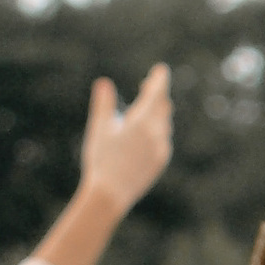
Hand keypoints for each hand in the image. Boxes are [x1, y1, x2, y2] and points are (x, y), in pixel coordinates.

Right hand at [79, 64, 172, 212]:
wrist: (111, 194)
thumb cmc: (101, 159)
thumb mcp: (99, 129)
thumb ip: (104, 105)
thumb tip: (104, 82)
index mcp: (141, 122)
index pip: (156, 94)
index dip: (159, 80)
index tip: (162, 70)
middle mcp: (156, 134)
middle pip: (163, 107)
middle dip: (157, 94)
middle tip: (150, 83)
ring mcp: (161, 149)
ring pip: (164, 124)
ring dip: (158, 111)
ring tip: (152, 103)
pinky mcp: (160, 161)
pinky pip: (164, 139)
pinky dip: (159, 128)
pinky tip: (152, 129)